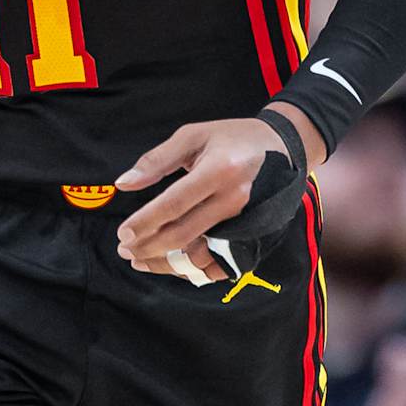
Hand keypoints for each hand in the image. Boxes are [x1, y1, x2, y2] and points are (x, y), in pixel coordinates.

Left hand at [115, 114, 300, 281]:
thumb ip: (157, 161)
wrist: (283, 147)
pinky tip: (174, 266)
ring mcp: (246, 221)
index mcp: (218, 170)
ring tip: (142, 261)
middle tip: (125, 250)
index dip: (144, 222)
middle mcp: (234, 199)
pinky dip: (196, 269)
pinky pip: (221, 263)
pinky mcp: (254, 235)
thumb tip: (123, 183)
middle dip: (149, 246)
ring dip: (167, 263)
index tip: (122, 234)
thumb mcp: (193, 136)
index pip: (173, 204)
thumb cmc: (232, 138)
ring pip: (200, 255)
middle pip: (184, 234)